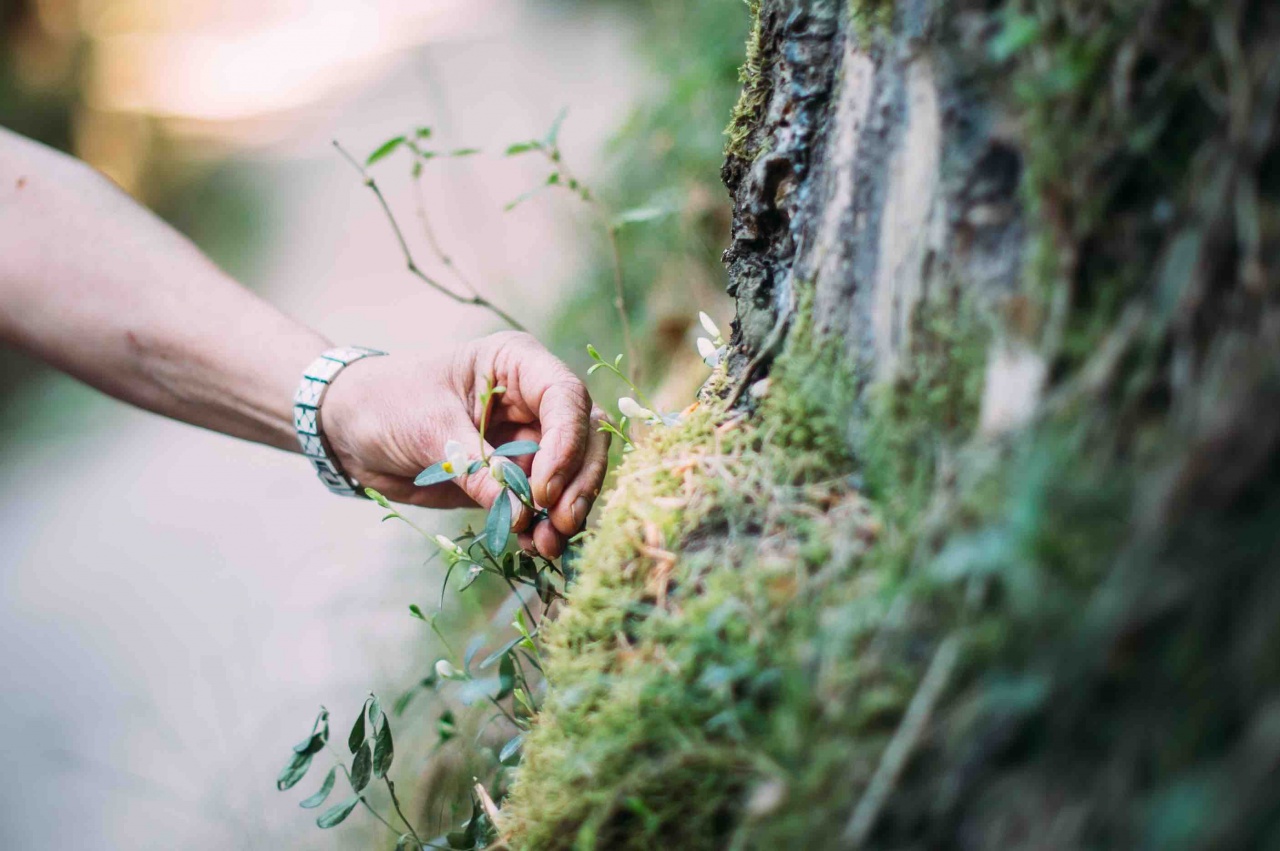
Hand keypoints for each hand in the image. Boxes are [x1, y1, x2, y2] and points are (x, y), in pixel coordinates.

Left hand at [322, 331, 609, 557]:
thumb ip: (477, 469)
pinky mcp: (517, 473)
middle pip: (585, 436)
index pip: (567, 397)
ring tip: (545, 545)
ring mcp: (530, 437)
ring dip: (567, 509)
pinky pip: (546, 500)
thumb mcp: (430, 430)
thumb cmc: (387, 404)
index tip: (542, 491)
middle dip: (577, 482)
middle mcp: (533, 398)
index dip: (566, 444)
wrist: (350, 428)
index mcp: (517, 364)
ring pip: (575, 472)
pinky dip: (545, 524)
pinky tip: (533, 545)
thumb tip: (520, 515)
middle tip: (559, 523)